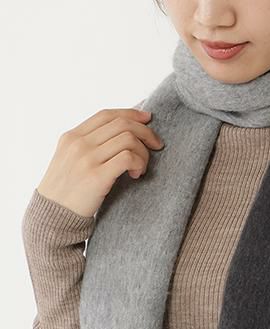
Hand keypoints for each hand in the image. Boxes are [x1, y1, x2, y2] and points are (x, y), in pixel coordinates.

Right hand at [37, 107, 164, 217]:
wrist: (53, 215)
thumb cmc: (67, 191)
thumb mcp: (70, 160)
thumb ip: (89, 146)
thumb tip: (122, 135)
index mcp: (72, 136)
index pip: (107, 115)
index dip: (131, 114)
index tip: (147, 119)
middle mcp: (79, 143)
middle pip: (122, 124)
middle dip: (146, 132)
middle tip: (157, 145)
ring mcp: (87, 159)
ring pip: (128, 139)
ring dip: (143, 153)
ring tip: (141, 168)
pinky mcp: (97, 176)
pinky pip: (128, 158)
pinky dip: (139, 164)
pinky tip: (136, 175)